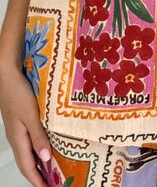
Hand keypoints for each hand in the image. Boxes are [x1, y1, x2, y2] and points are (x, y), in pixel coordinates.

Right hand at [0, 67, 50, 186]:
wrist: (8, 76)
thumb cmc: (18, 93)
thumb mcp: (31, 115)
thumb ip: (38, 136)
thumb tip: (45, 160)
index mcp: (18, 139)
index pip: (27, 167)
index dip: (37, 180)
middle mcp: (17, 137)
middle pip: (27, 162)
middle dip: (39, 175)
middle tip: (54, 182)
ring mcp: (18, 129)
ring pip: (29, 152)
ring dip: (40, 162)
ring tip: (53, 168)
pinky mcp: (22, 121)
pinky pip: (30, 141)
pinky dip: (39, 148)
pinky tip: (48, 145)